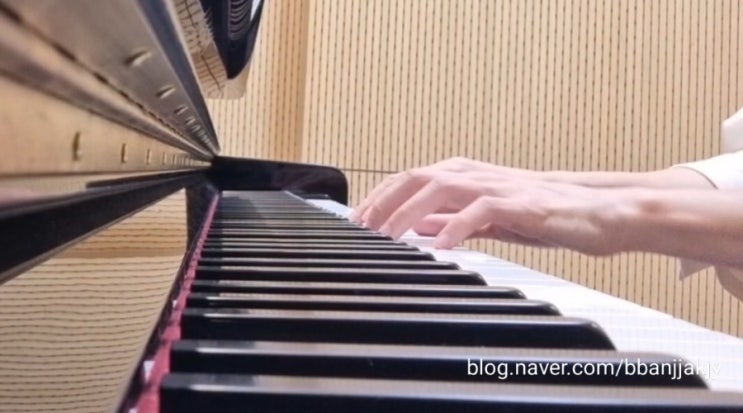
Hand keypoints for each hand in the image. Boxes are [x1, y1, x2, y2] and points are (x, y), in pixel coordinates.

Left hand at [352, 160, 629, 254]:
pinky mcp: (520, 204)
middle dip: (383, 201)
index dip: (380, 197)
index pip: (410, 179)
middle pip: (416, 176)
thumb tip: (412, 226)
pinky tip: (440, 246)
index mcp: (465, 176)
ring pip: (441, 186)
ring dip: (409, 210)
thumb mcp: (484, 217)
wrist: (596, 210)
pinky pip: (481, 210)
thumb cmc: (542, 213)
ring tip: (389, 236)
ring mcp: (497, 186)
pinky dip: (456, 225)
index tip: (357, 220)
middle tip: (361, 228)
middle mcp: (476, 175)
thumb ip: (448, 219)